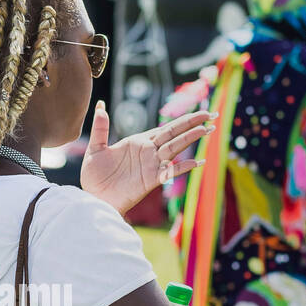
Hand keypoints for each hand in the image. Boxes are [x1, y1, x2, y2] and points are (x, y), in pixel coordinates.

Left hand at [80, 101, 214, 214]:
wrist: (93, 199)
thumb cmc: (94, 176)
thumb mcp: (95, 149)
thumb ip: (100, 128)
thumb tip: (100, 106)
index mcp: (138, 142)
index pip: (165, 128)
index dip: (182, 120)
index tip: (199, 112)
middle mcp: (148, 152)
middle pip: (174, 135)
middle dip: (192, 124)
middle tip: (211, 114)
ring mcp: (151, 166)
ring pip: (174, 148)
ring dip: (190, 139)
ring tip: (207, 129)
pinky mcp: (150, 180)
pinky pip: (169, 172)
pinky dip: (182, 167)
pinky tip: (197, 162)